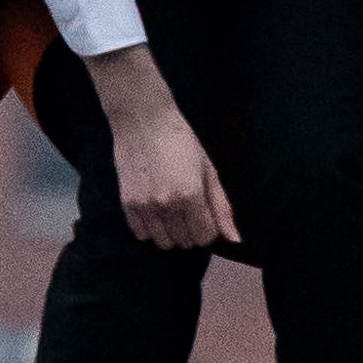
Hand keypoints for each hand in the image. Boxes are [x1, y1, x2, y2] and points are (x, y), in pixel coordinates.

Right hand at [88, 45, 238, 251]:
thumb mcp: (208, 170)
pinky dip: (150, 228)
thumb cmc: (182, 141)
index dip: (208, 229)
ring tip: (170, 210)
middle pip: (185, 242)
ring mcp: (145, 207)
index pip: (205, 237)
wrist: (143, 120)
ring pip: (163, 242)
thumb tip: (235, 240)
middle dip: (190, 230)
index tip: (204, 214)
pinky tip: (154, 209)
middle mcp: (168, 206)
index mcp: (192, 196)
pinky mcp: (127, 205)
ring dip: (171, 232)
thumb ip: (222, 208)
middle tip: (187, 208)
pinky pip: (141, 234)